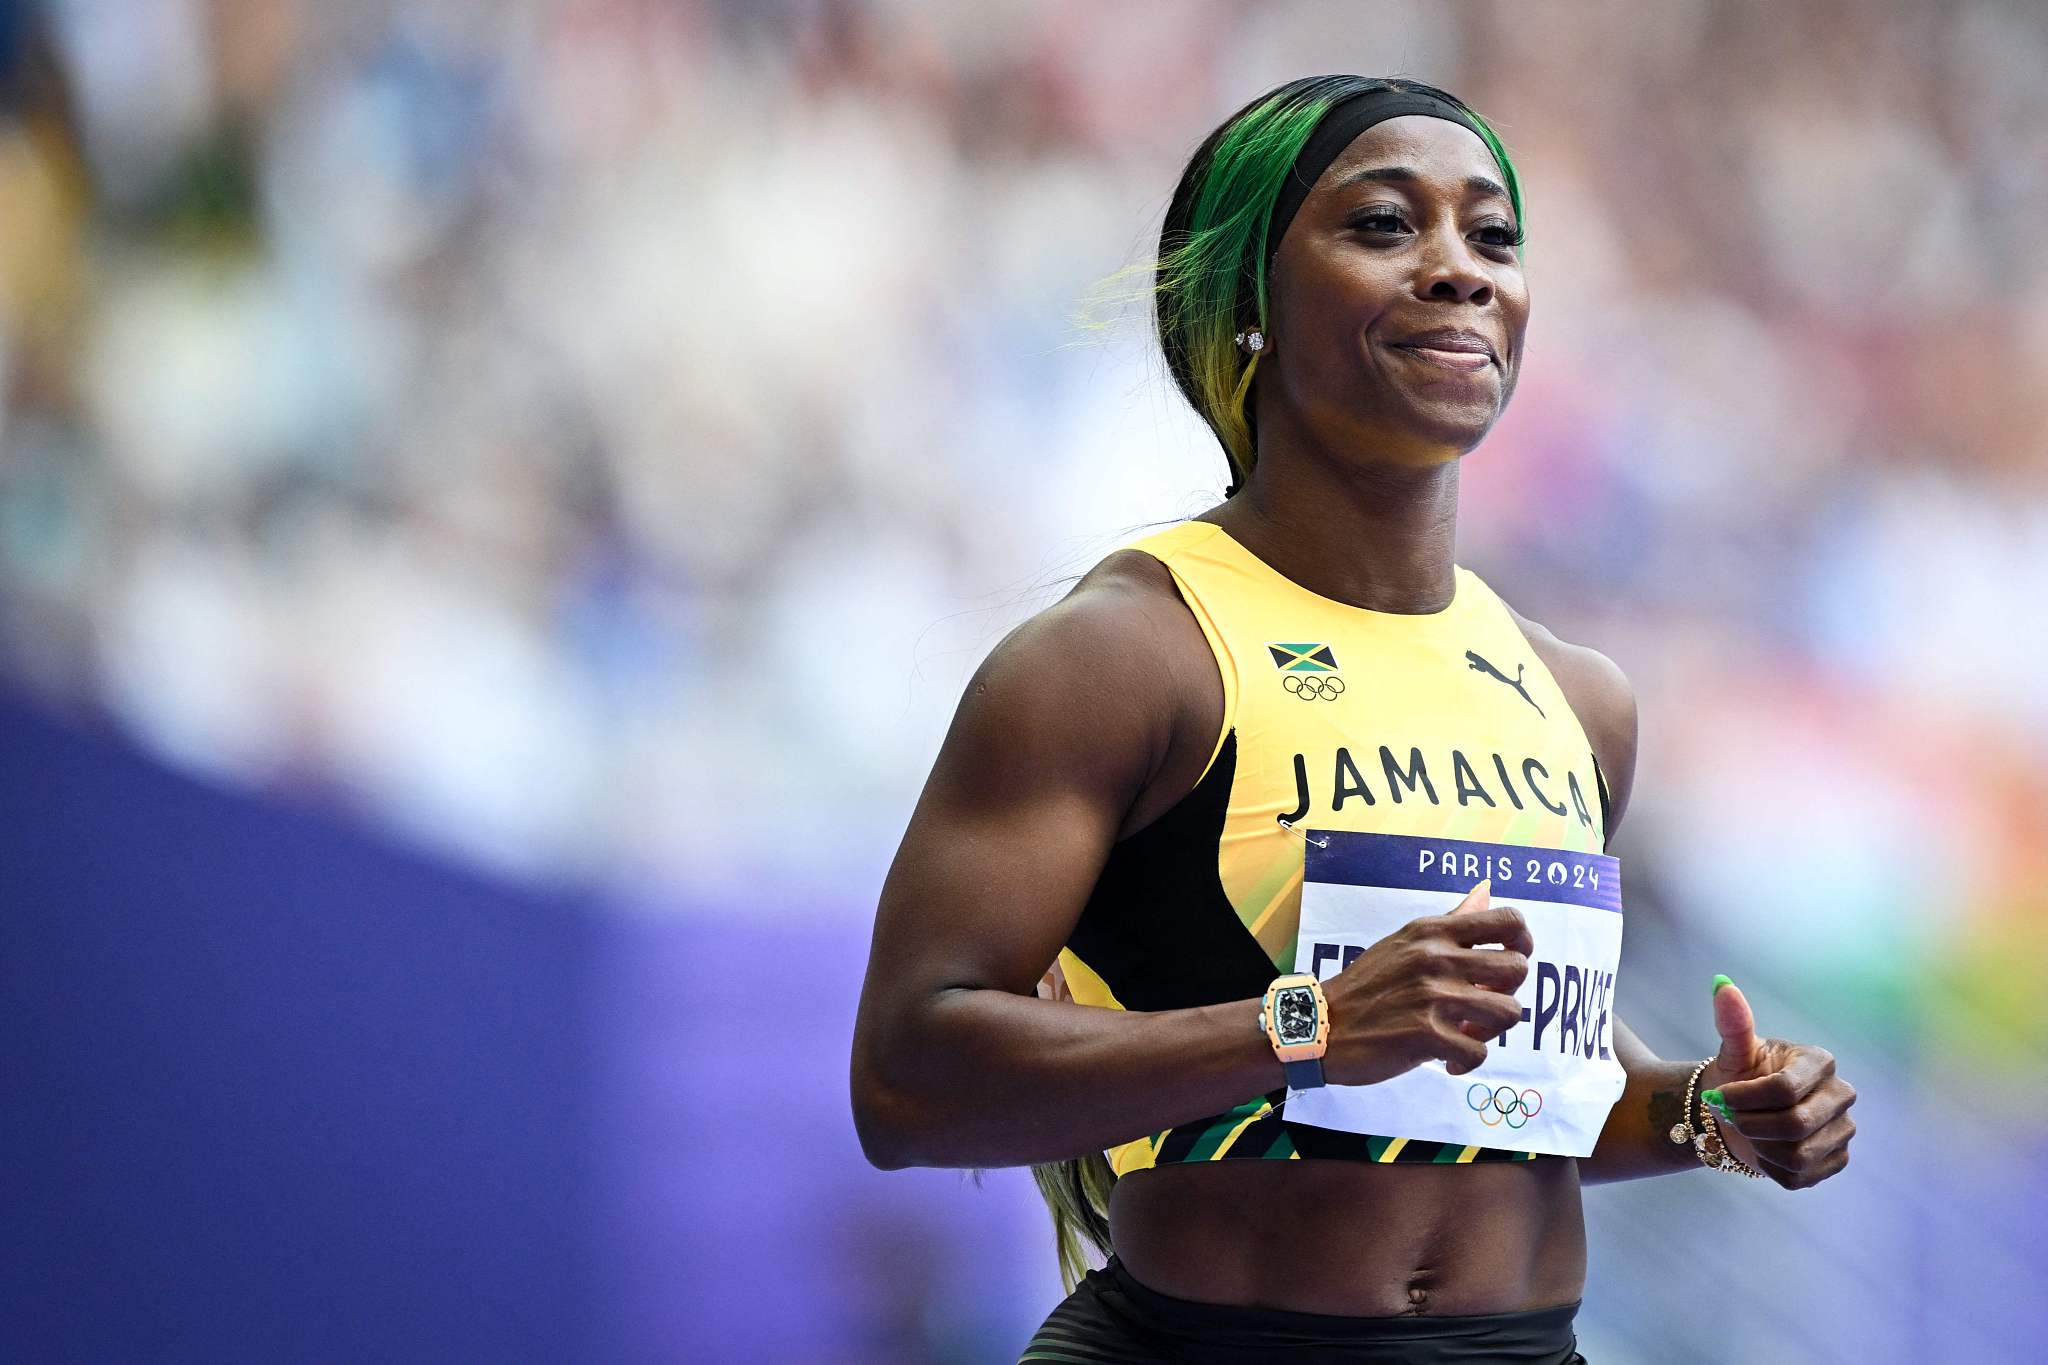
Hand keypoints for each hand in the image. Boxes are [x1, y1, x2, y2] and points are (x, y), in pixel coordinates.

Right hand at [1322, 879, 1532, 1086]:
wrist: (1320, 1025)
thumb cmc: (1366, 985)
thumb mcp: (1405, 942)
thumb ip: (1451, 921)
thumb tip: (1485, 891)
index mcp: (1433, 932)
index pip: (1508, 920)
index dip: (1522, 943)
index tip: (1507, 962)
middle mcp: (1437, 958)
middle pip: (1518, 968)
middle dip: (1507, 992)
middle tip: (1482, 1005)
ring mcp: (1432, 996)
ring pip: (1508, 1013)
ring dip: (1491, 1030)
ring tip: (1465, 1034)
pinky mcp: (1425, 1035)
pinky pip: (1478, 1053)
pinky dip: (1464, 1062)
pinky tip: (1445, 1059)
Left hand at [1697, 975, 1856, 1189]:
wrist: (1743, 1113)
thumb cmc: (1740, 1075)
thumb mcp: (1734, 1050)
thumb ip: (1732, 1021)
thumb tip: (1722, 985)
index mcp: (1819, 1062)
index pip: (1783, 1089)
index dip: (1744, 1099)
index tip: (1720, 1097)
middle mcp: (1841, 1095)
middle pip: (1795, 1124)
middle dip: (1750, 1125)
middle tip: (1729, 1117)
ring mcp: (1844, 1129)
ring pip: (1797, 1154)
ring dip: (1758, 1146)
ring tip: (1747, 1130)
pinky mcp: (1837, 1160)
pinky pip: (1800, 1176)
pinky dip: (1770, 1167)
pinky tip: (1765, 1149)